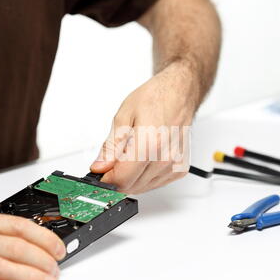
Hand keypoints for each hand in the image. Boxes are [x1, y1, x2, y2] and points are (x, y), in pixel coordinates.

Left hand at [90, 61, 197, 193]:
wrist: (180, 92)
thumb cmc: (156, 98)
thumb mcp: (124, 116)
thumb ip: (111, 146)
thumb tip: (100, 166)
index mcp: (150, 143)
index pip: (122, 179)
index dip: (105, 178)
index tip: (99, 172)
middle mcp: (165, 158)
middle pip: (131, 186)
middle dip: (116, 177)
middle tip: (112, 160)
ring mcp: (174, 165)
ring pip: (142, 187)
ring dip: (131, 177)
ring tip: (130, 153)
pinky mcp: (179, 169)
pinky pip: (155, 183)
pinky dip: (144, 176)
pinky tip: (144, 158)